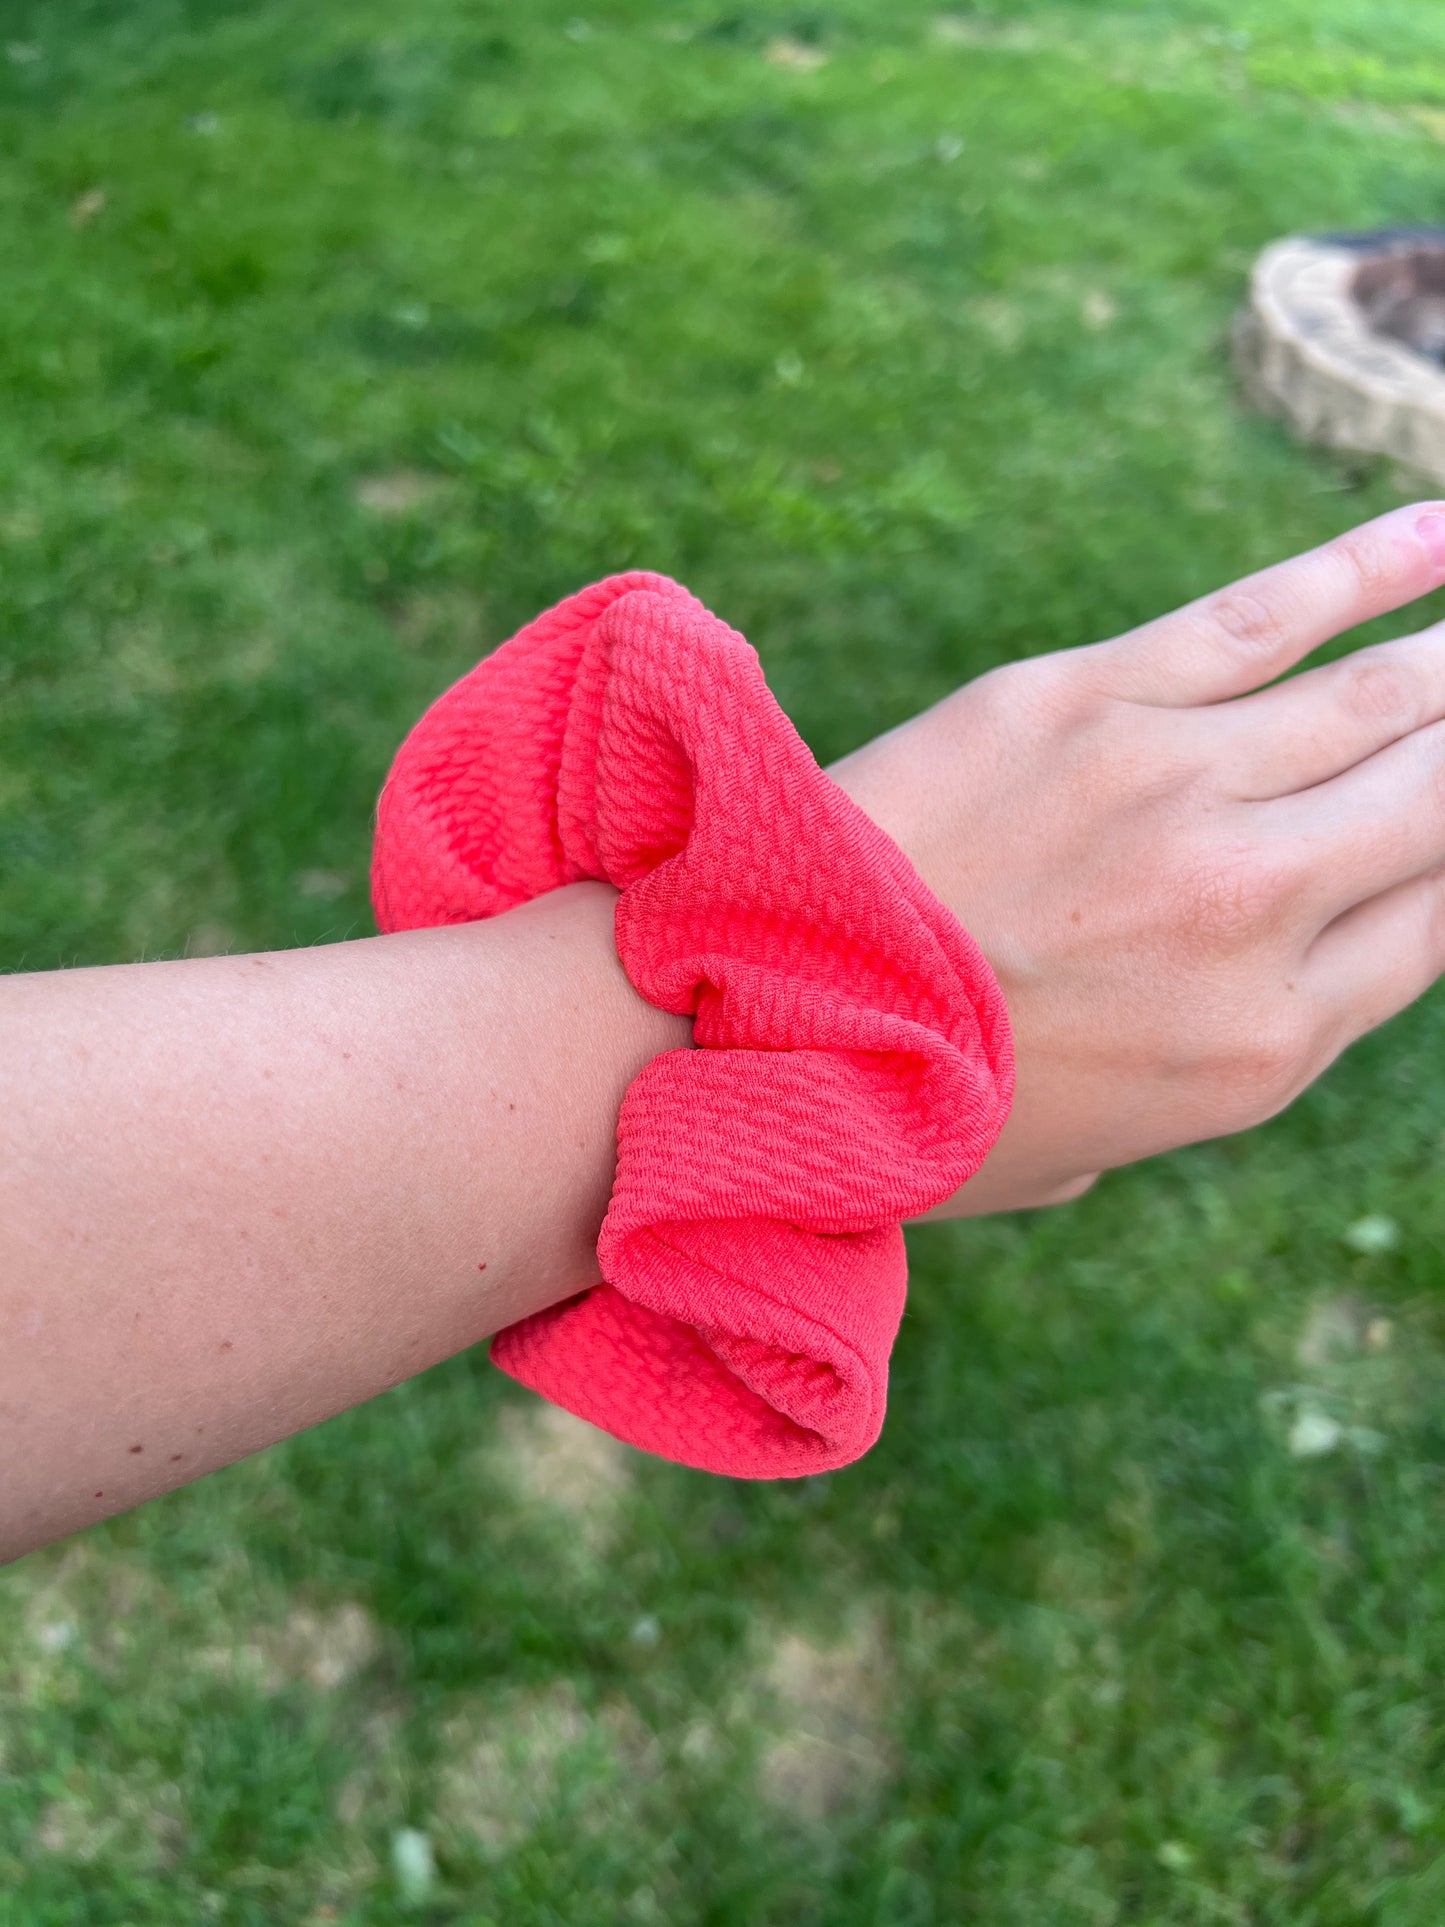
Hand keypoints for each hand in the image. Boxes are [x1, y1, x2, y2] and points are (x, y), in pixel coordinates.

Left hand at [829, 503, 1444, 1215]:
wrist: (749, 1019)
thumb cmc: (915, 1107)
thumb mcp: (1093, 1148)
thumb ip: (1200, 1065)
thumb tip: (1255, 986)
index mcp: (1262, 1045)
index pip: (1442, 921)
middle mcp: (1251, 911)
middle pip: (1439, 801)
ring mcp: (1175, 791)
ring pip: (1378, 700)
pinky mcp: (1085, 700)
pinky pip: (1265, 617)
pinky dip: (1368, 565)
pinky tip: (1441, 532)